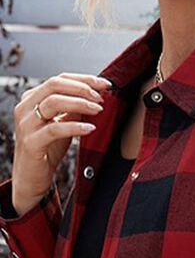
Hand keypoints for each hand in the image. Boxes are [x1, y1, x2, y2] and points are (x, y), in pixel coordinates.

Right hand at [11, 72, 111, 215]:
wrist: (32, 178)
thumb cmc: (48, 150)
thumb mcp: (63, 125)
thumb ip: (73, 110)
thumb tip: (94, 96)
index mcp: (32, 99)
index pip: (59, 79)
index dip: (83, 79)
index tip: (105, 84)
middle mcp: (25, 107)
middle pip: (54, 85)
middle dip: (82, 88)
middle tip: (101, 97)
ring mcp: (26, 124)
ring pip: (53, 102)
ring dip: (80, 103)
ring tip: (98, 110)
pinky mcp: (31, 142)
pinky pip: (55, 129)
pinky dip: (75, 127)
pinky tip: (91, 128)